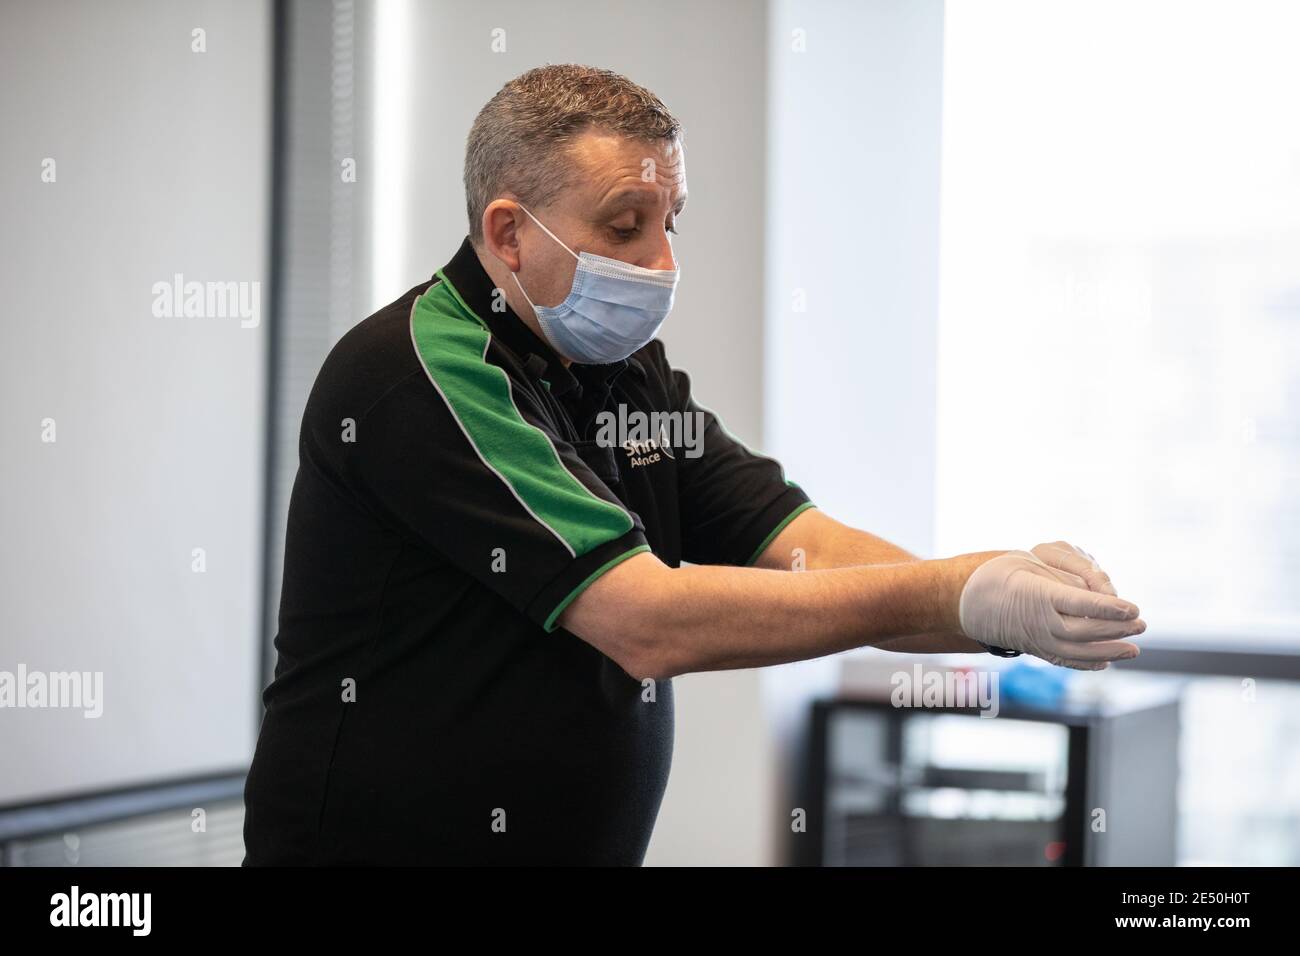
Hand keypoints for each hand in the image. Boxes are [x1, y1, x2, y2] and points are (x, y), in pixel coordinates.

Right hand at [957, 550, 1145, 669]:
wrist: (968, 601)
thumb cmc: (1002, 574)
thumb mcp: (1030, 564)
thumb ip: (1065, 579)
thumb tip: (1099, 595)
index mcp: (1037, 596)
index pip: (1080, 604)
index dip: (1108, 608)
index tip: (1133, 608)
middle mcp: (1039, 623)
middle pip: (1085, 631)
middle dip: (1117, 628)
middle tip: (1142, 624)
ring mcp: (1037, 641)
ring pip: (1080, 652)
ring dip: (1110, 651)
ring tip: (1134, 650)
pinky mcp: (1037, 650)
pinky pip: (1066, 661)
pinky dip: (1089, 663)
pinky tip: (1107, 662)